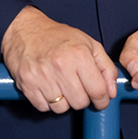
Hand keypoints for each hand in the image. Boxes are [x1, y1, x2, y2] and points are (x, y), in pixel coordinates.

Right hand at [1, 6, 118, 112]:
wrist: (25, 30)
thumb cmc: (57, 37)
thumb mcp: (89, 44)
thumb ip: (106, 68)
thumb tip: (112, 91)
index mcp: (79, 55)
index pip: (98, 91)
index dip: (103, 100)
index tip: (101, 101)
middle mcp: (61, 66)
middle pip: (80, 102)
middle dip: (82, 99)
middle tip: (78, 89)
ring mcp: (43, 76)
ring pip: (62, 108)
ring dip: (64, 102)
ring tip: (60, 86)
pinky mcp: (27, 84)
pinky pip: (44, 108)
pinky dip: (47, 102)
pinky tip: (47, 88)